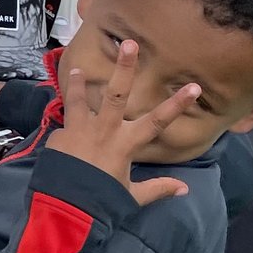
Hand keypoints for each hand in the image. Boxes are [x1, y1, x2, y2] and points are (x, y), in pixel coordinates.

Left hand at [45, 40, 195, 205]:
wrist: (63, 209)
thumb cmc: (101, 202)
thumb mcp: (131, 196)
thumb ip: (157, 188)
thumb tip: (185, 189)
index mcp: (125, 144)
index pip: (157, 121)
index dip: (176, 104)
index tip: (194, 86)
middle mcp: (103, 131)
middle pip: (116, 94)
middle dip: (125, 68)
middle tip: (130, 43)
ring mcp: (78, 131)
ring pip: (79, 100)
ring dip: (78, 84)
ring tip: (76, 69)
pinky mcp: (58, 136)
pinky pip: (64, 128)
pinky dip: (65, 129)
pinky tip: (63, 136)